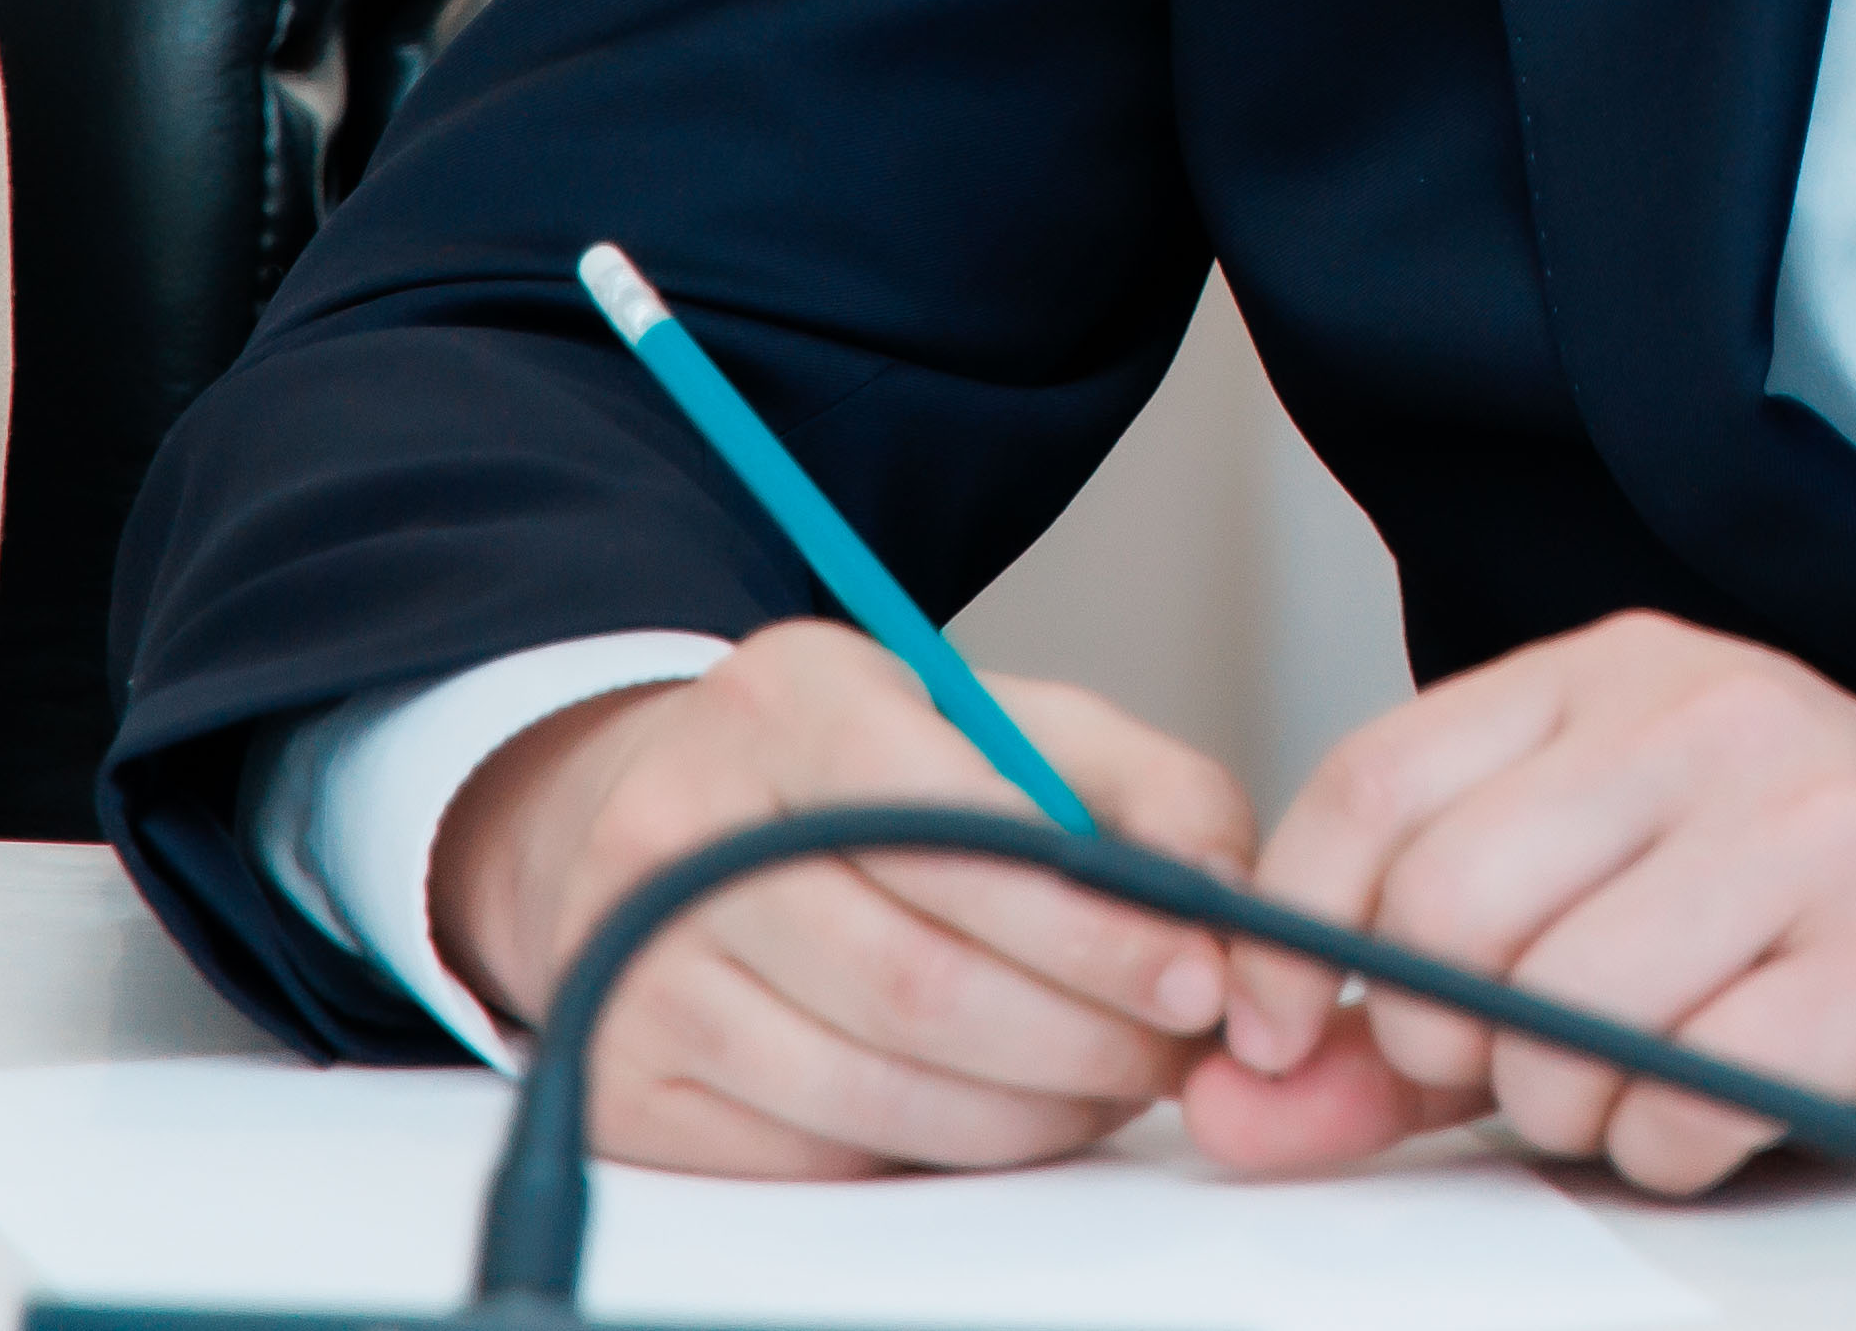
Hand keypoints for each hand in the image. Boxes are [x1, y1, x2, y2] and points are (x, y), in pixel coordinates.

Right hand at [428, 622, 1257, 1177]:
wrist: (671, 816)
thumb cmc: (871, 774)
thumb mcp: (1010, 726)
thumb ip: (1148, 792)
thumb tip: (1229, 909)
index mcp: (788, 702)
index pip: (953, 829)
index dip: (1091, 926)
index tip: (1198, 976)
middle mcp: (683, 828)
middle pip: (920, 982)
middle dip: (1083, 1038)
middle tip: (1176, 1054)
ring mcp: (638, 963)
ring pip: (878, 1086)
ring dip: (1032, 1112)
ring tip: (1110, 1084)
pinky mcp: (626, 1082)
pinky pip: (819, 1154)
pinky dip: (943, 1152)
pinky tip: (1006, 1110)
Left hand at [1182, 611, 1855, 1192]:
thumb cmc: (1811, 904)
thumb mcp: (1600, 907)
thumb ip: (1407, 1013)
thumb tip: (1241, 1104)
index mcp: (1617, 679)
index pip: (1378, 782)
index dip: (1292, 927)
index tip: (1277, 1031)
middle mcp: (1711, 722)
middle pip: (1452, 906)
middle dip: (1440, 1039)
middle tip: (1504, 1069)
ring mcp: (1812, 828)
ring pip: (1566, 1015)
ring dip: (1566, 1108)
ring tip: (1633, 1086)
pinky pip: (1693, 1092)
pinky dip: (1670, 1144)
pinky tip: (1718, 1109)